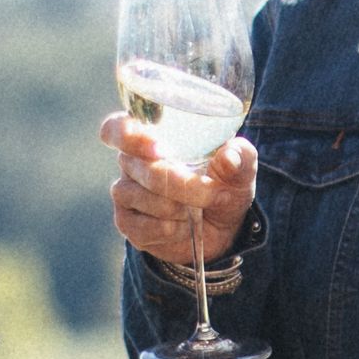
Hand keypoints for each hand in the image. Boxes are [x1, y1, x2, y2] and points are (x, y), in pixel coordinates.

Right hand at [101, 113, 255, 265]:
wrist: (220, 228)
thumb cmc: (223, 184)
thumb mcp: (241, 170)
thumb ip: (239, 157)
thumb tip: (230, 156)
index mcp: (151, 137)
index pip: (117, 128)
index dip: (129, 136)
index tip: (159, 150)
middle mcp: (131, 162)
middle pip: (143, 168)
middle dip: (183, 185)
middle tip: (212, 193)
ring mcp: (125, 193)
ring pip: (143, 198)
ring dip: (179, 208)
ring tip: (198, 211)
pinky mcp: (127, 223)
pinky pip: (142, 227)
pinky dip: (170, 229)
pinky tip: (183, 226)